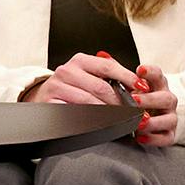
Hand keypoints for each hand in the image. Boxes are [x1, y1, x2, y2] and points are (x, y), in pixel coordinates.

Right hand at [24, 51, 148, 116]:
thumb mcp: (87, 76)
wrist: (42, 97)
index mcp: (80, 60)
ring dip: (108, 112)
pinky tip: (100, 123)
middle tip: (135, 111)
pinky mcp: (51, 103)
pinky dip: (90, 120)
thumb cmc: (71, 87)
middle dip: (121, 101)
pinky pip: (75, 113)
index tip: (143, 87)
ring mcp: (57, 86)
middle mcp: (67, 70)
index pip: (108, 66)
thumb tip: (137, 86)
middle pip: (101, 87)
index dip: (128, 77)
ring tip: (121, 118)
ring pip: (89, 102)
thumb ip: (109, 77)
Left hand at [124, 64, 179, 146]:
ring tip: (138, 122)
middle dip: (149, 99)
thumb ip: (118, 72)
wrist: (154, 117)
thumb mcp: (131, 85)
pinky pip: (166, 138)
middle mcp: (167, 100)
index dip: (150, 72)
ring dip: (153, 121)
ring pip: (169, 119)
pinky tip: (141, 137)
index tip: (139, 70)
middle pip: (165, 98)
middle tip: (134, 100)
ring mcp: (170, 117)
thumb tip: (103, 56)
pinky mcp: (169, 134)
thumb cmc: (139, 99)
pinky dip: (154, 138)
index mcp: (158, 85)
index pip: (158, 74)